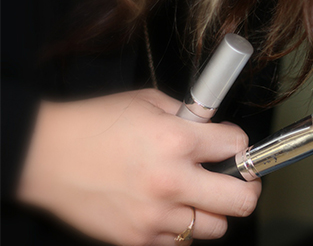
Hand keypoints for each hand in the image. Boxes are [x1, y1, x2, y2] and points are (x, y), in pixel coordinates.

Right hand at [18, 89, 260, 244]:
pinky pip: (181, 243)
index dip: (240, 144)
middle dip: (248, 188)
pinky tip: (167, 209)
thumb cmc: (93, 125)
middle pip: (243, 201)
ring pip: (215, 228)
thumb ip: (187, 115)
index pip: (239, 148)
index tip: (233, 146)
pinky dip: (182, 227)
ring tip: (196, 195)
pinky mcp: (138, 239)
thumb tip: (214, 129)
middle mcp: (172, 182)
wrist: (44, 156)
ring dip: (212, 211)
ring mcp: (155, 216)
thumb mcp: (146, 102)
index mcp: (177, 141)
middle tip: (239, 181)